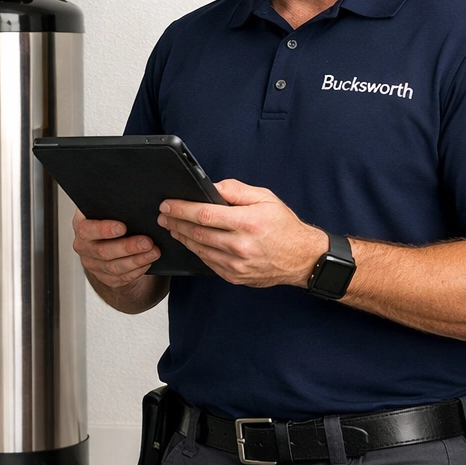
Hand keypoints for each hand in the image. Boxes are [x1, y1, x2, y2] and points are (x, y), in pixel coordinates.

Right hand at [72, 209, 161, 289]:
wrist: (106, 238)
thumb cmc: (109, 219)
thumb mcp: (106, 209)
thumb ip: (113, 206)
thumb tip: (130, 202)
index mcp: (81, 226)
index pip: (87, 230)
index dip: (104, 229)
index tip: (122, 227)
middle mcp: (83, 247)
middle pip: (103, 251)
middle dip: (128, 247)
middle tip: (146, 242)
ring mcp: (93, 264)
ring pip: (114, 267)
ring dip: (136, 260)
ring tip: (153, 252)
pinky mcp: (103, 277)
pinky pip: (120, 278)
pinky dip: (136, 271)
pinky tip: (147, 262)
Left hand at [157, 179, 327, 288]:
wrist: (303, 259)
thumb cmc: (284, 226)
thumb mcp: (265, 198)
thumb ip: (235, 190)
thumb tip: (210, 187)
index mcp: (247, 223)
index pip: (204, 214)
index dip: (181, 209)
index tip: (167, 204)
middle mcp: (241, 245)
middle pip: (197, 233)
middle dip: (175, 222)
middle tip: (162, 214)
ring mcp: (237, 264)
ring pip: (199, 249)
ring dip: (182, 237)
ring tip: (171, 226)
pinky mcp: (235, 276)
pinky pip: (208, 262)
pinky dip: (196, 250)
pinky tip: (189, 241)